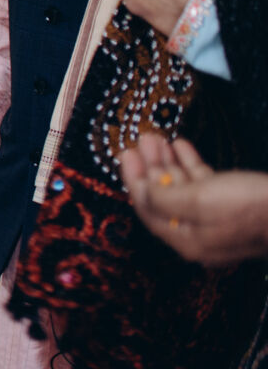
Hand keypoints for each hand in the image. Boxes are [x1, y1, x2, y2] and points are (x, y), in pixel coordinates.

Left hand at [122, 135, 267, 265]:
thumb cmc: (252, 207)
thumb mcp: (200, 201)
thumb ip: (164, 199)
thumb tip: (141, 193)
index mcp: (188, 240)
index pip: (148, 209)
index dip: (134, 180)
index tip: (125, 153)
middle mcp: (200, 234)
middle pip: (164, 197)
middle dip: (150, 166)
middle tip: (140, 140)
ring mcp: (219, 220)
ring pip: (184, 187)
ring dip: (168, 161)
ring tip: (157, 137)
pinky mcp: (236, 206)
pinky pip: (205, 184)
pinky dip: (191, 164)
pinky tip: (183, 145)